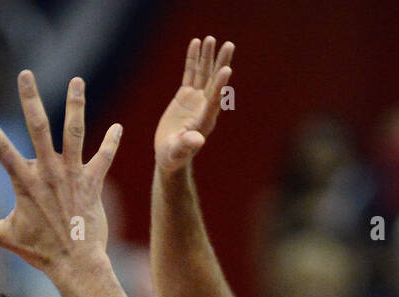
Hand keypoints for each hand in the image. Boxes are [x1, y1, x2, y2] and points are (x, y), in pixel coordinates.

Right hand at [0, 72, 120, 272]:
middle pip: (39, 128)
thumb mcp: (5, 237)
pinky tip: (118, 128)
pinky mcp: (93, 183)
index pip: (1, 151)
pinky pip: (104, 158)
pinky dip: (111, 143)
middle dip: (31, 100)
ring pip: (75, 132)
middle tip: (26, 74)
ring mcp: (73, 176)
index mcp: (25, 184)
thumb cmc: (40, 252)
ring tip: (78, 80)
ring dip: (76, 105)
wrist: (77, 265)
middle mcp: (49, 173)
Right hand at [154, 36, 233, 172]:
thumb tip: (197, 140)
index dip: (220, 85)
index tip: (227, 70)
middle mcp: (204, 106)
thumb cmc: (173, 157)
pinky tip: (195, 44)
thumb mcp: (178, 152)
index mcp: (204, 120)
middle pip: (214, 82)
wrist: (170, 155)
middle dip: (220, 63)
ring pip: (203, 74)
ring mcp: (196, 99)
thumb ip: (187, 144)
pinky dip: (193, 60)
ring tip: (210, 39)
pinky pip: (190, 74)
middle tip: (229, 45)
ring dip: (207, 57)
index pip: (214, 100)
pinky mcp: (186, 95)